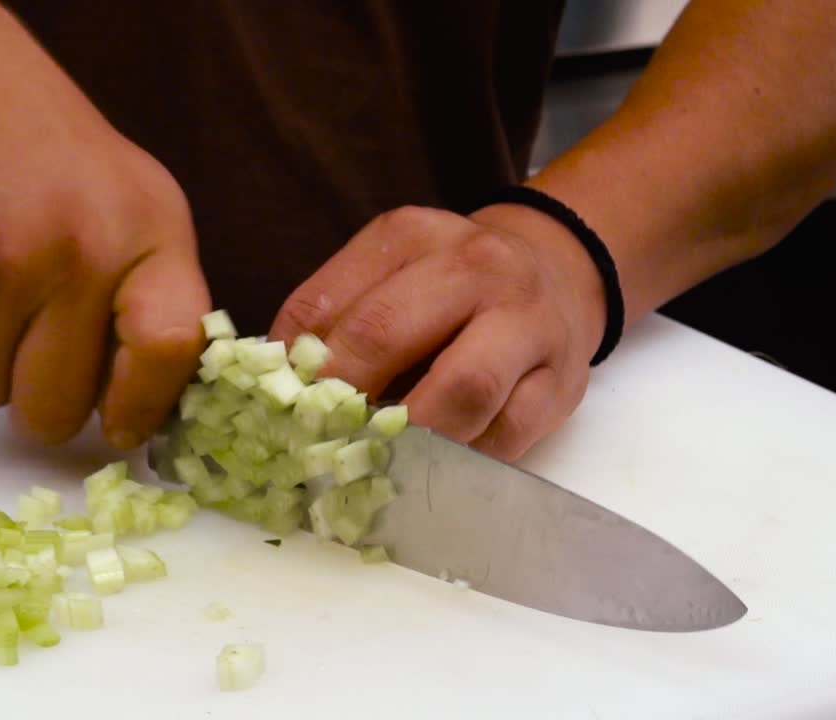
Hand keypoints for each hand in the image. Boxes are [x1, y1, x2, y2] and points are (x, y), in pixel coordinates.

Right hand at [0, 11, 209, 448]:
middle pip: (55, 405)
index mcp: (151, 238)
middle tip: (32, 353)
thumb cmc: (61, 166)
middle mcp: (80, 249)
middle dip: (39, 402)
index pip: (166, 349)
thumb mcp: (141, 211)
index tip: (120, 425)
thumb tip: (141, 414)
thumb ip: (155, 303)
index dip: (139, 407)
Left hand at [269, 203, 607, 460]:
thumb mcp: (390, 272)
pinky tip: (437, 463)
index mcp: (409, 235)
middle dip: (340, 399)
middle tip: (318, 442)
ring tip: (377, 460)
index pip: (325, 303)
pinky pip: (506, 435)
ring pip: (461, 391)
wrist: (558, 271)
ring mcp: (526, 322)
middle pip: (386, 335)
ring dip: (408, 439)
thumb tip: (276, 390)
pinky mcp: (560, 381)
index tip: (275, 409)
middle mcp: (474, 267)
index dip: (291, 367)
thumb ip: (336, 318)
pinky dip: (463, 459)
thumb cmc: (451, 286)